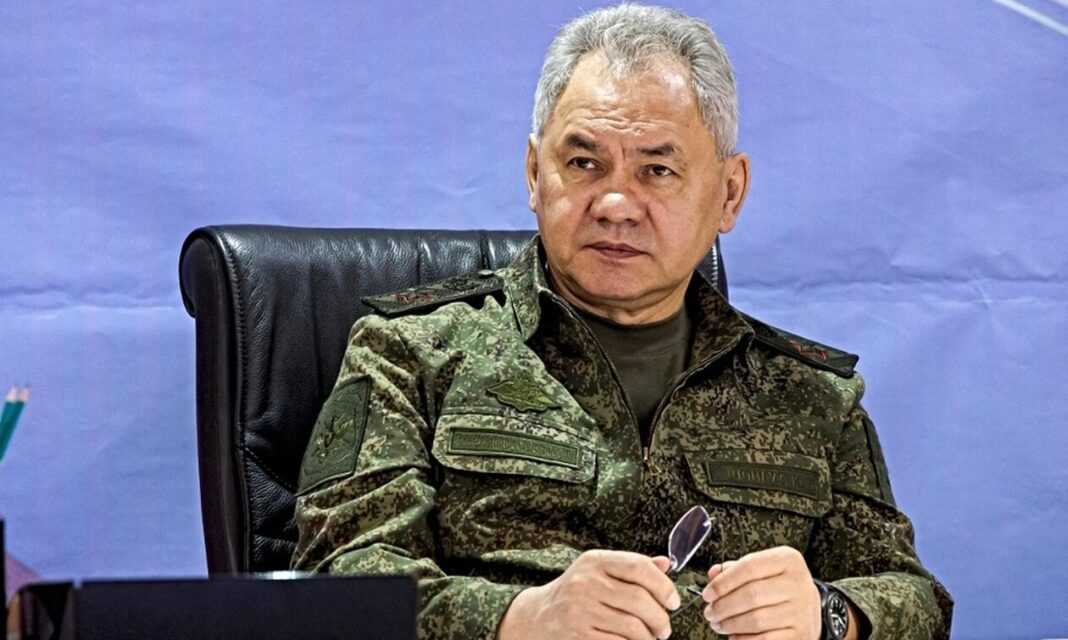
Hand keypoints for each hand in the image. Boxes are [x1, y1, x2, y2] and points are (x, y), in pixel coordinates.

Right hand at [498, 550, 681, 639]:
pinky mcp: (578, 634)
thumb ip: (632, 567)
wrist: (539, 615)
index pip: (638, 566)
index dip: (663, 585)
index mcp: (595, 561)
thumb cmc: (577, 591)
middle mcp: (586, 582)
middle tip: (664, 628)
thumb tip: (666, 564)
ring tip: (651, 637)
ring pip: (632, 626)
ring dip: (649, 636)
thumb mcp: (599, 571)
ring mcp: (580, 609)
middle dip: (660, 618)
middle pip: (640, 600)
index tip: (673, 602)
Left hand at [701, 546, 820, 639]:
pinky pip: (765, 639)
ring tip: (718, 624)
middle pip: (751, 595)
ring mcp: (802, 611)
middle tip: (710, 612)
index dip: (723, 582)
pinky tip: (734, 636)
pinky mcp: (801, 634)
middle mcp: (799, 583)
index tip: (708, 593)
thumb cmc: (780, 587)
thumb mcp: (763, 570)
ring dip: (730, 624)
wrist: (812, 610)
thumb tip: (714, 574)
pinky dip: (744, 639)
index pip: (749, 567)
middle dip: (723, 606)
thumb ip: (736, 569)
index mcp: (788, 560)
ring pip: (756, 619)